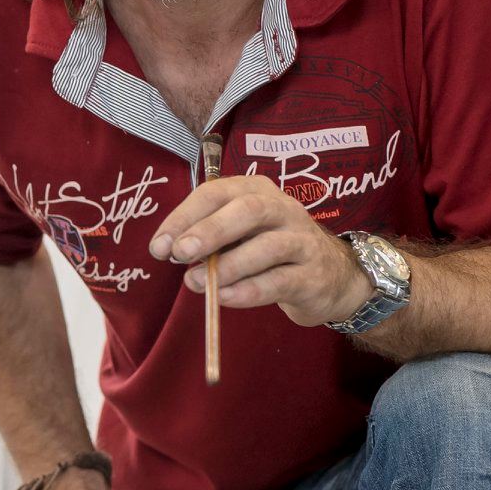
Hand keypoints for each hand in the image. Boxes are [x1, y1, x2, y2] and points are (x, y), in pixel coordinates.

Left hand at [149, 175, 371, 327]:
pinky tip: (223, 298)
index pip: (217, 193)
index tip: (159, 245)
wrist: (331, 277)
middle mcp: (283, 209)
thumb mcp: (239, 236)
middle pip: (248, 210)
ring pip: (267, 246)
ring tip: (195, 282)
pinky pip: (279, 281)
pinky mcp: (313, 276)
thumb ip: (209, 239)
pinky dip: (248, 291)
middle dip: (209, 230)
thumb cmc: (271, 251)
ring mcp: (303, 241)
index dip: (184, 216)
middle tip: (179, 253)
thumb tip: (171, 249)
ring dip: (227, 266)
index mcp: (257, 191)